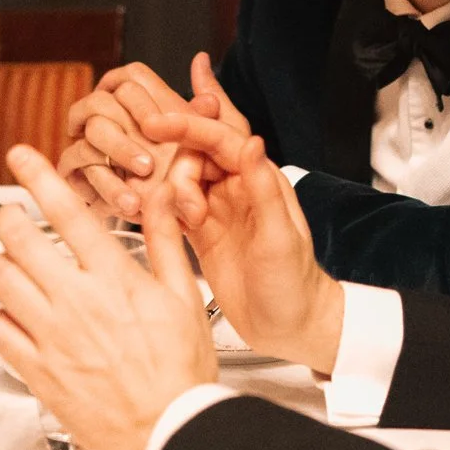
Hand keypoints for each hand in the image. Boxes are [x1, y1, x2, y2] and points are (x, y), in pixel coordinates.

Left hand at [0, 144, 217, 449]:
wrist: (169, 430)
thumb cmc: (181, 370)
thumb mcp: (186, 298)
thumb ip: (165, 242)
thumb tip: (163, 196)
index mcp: (114, 278)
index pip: (67, 211)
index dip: (38, 175)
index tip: (22, 156)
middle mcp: (76, 302)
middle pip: (18, 239)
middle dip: (10, 217)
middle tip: (14, 215)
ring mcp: (51, 337)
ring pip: (1, 280)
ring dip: (4, 264)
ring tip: (19, 266)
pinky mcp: (36, 371)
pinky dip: (2, 315)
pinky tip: (19, 315)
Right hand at [55, 62, 219, 220]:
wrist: (179, 218)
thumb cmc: (197, 177)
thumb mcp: (211, 146)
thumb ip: (203, 111)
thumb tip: (202, 60)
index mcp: (143, 102)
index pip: (129, 78)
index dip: (139, 99)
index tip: (154, 126)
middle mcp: (111, 115)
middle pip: (101, 102)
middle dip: (125, 138)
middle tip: (149, 166)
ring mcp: (89, 140)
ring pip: (90, 134)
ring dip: (115, 162)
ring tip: (139, 196)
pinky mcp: (75, 169)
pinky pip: (75, 165)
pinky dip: (104, 187)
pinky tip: (127, 205)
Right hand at [151, 66, 343, 376]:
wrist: (288, 326)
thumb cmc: (294, 283)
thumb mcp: (280, 236)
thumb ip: (264, 189)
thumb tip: (252, 143)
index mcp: (260, 179)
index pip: (221, 139)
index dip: (189, 126)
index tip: (156, 122)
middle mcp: (237, 188)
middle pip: (195, 154)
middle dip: (180, 168)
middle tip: (188, 207)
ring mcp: (216, 209)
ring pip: (181, 179)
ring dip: (173, 193)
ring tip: (190, 223)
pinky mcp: (200, 233)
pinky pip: (172, 208)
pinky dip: (161, 208)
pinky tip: (156, 216)